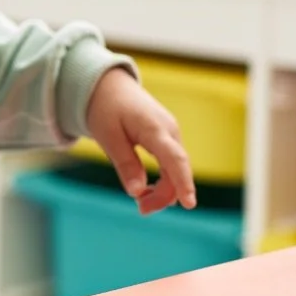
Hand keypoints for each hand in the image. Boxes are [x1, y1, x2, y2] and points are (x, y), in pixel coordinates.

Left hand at [84, 68, 194, 214]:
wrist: (109, 85)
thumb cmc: (106, 109)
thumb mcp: (108, 137)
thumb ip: (125, 164)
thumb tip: (137, 192)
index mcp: (154, 128)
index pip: (174, 159)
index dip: (183, 183)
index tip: (190, 204)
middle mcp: (169, 131)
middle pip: (176, 170)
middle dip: (164, 195)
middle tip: (141, 210)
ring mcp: (170, 134)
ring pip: (175, 169)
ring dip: (162, 189)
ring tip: (141, 202)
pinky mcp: (166, 138)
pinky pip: (171, 163)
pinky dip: (162, 179)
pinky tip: (147, 189)